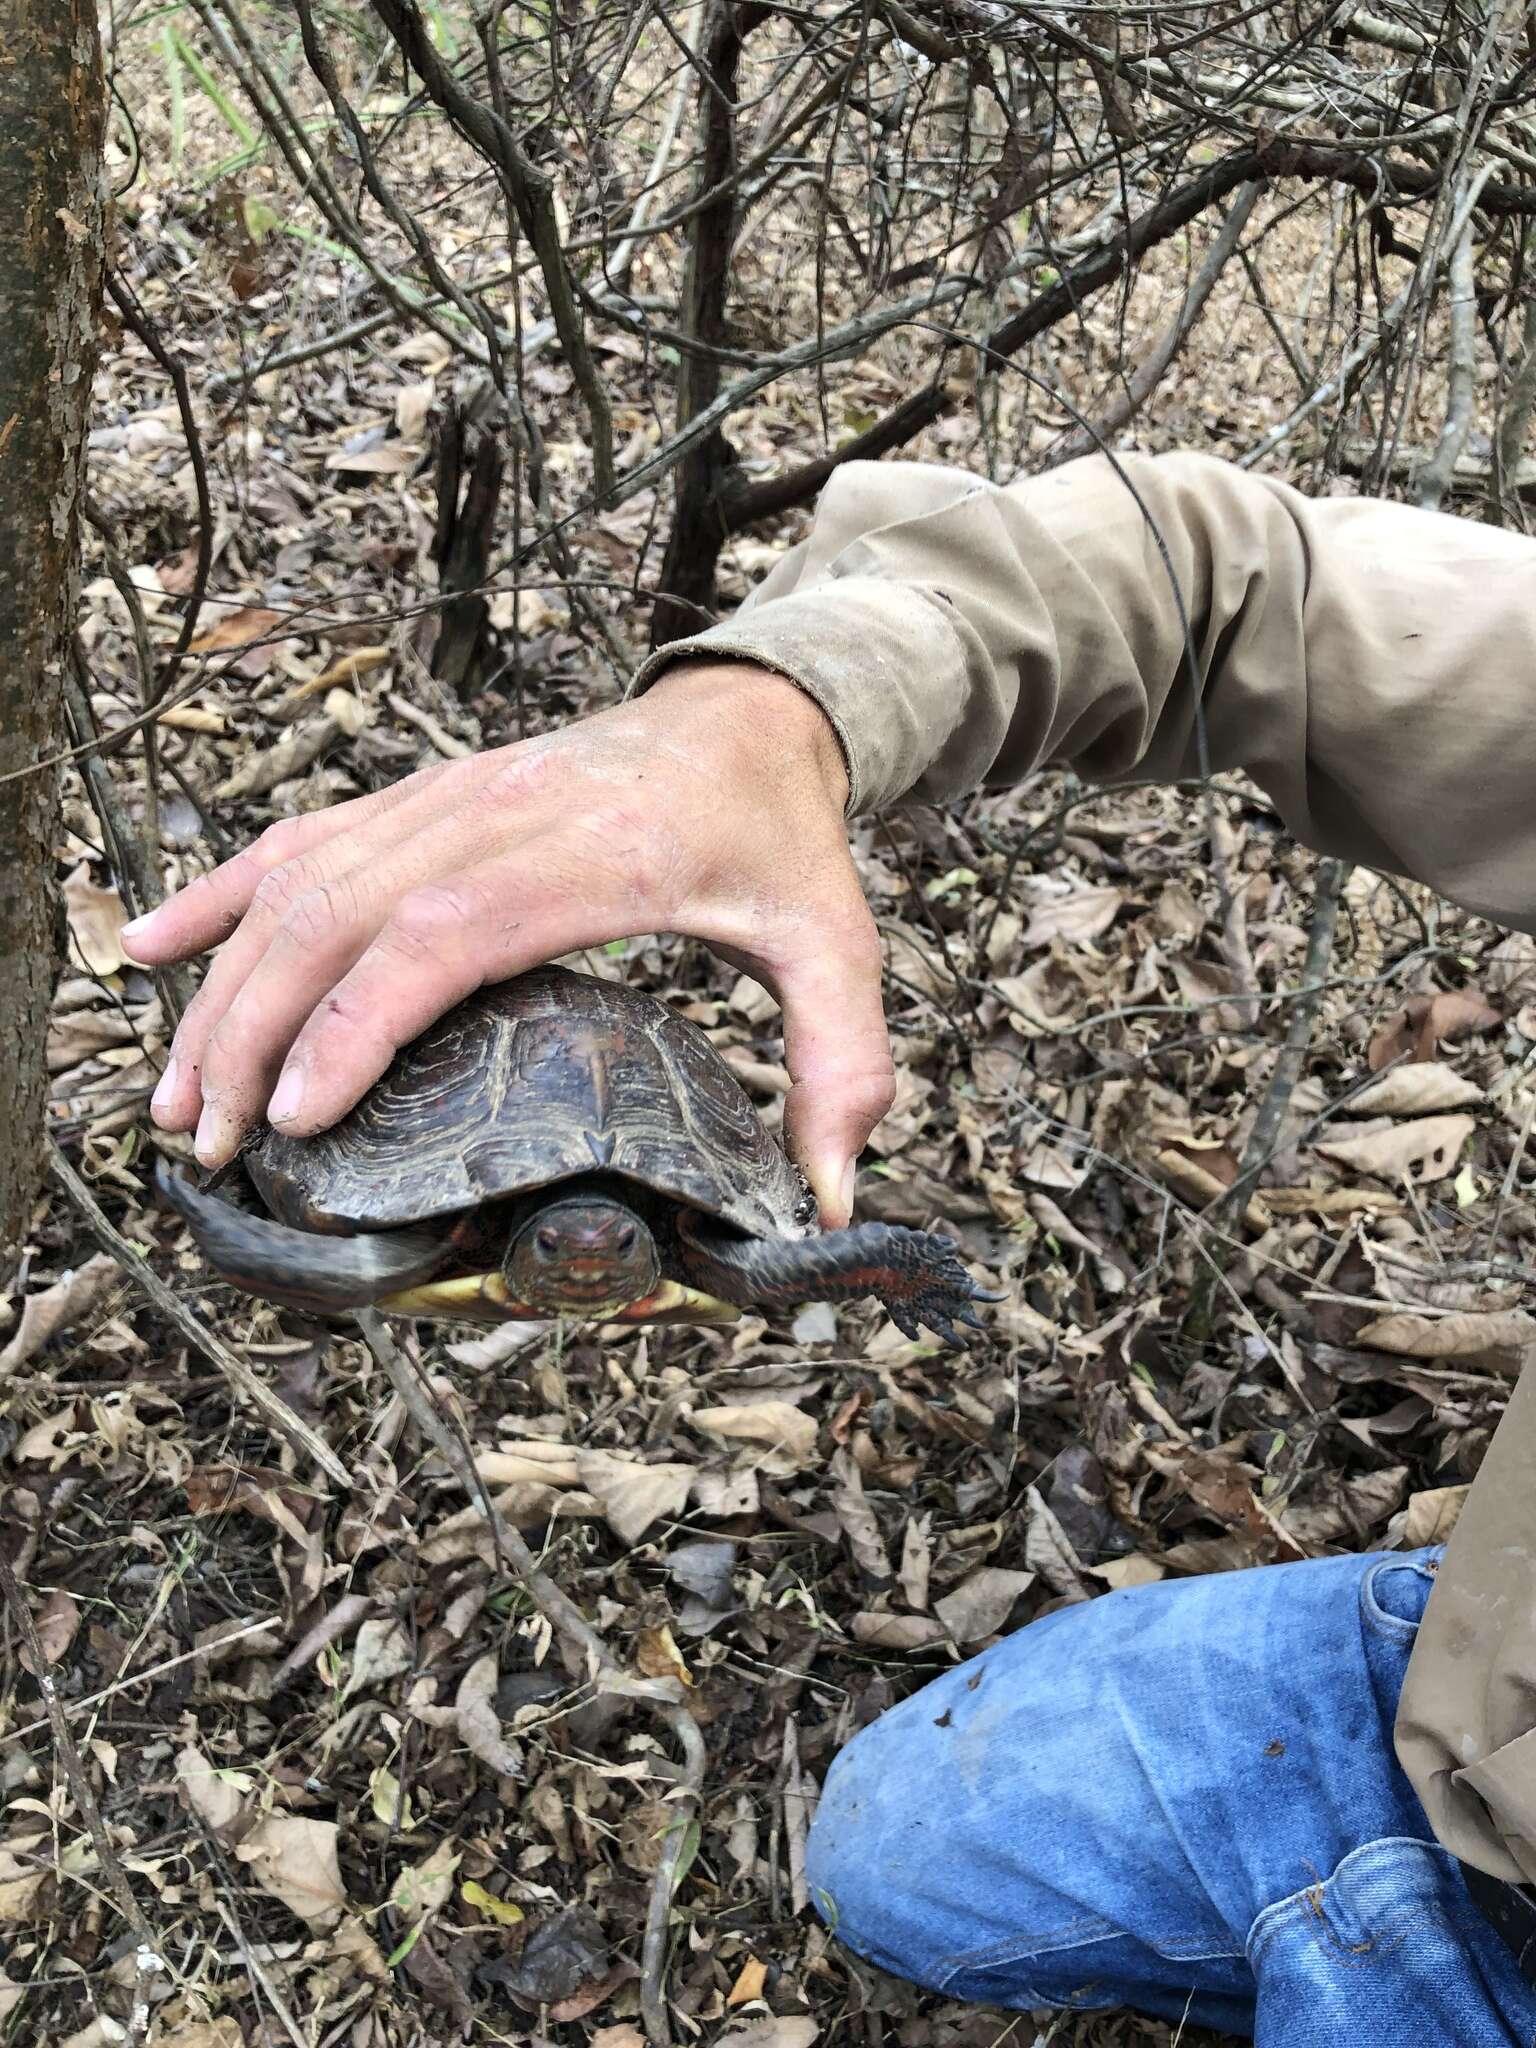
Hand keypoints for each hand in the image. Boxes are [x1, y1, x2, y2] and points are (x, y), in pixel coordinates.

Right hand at [123, 663, 894, 1226]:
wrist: (745, 715)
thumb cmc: (776, 832)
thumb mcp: (835, 942)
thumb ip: (843, 1063)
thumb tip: (833, 1195)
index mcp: (594, 855)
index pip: (444, 934)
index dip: (357, 1020)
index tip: (300, 1115)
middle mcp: (498, 814)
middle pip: (340, 913)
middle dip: (257, 1030)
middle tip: (214, 1143)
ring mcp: (445, 799)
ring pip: (300, 881)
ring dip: (224, 985)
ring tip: (175, 1095)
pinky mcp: (420, 799)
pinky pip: (300, 841)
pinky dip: (219, 894)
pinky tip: (151, 948)